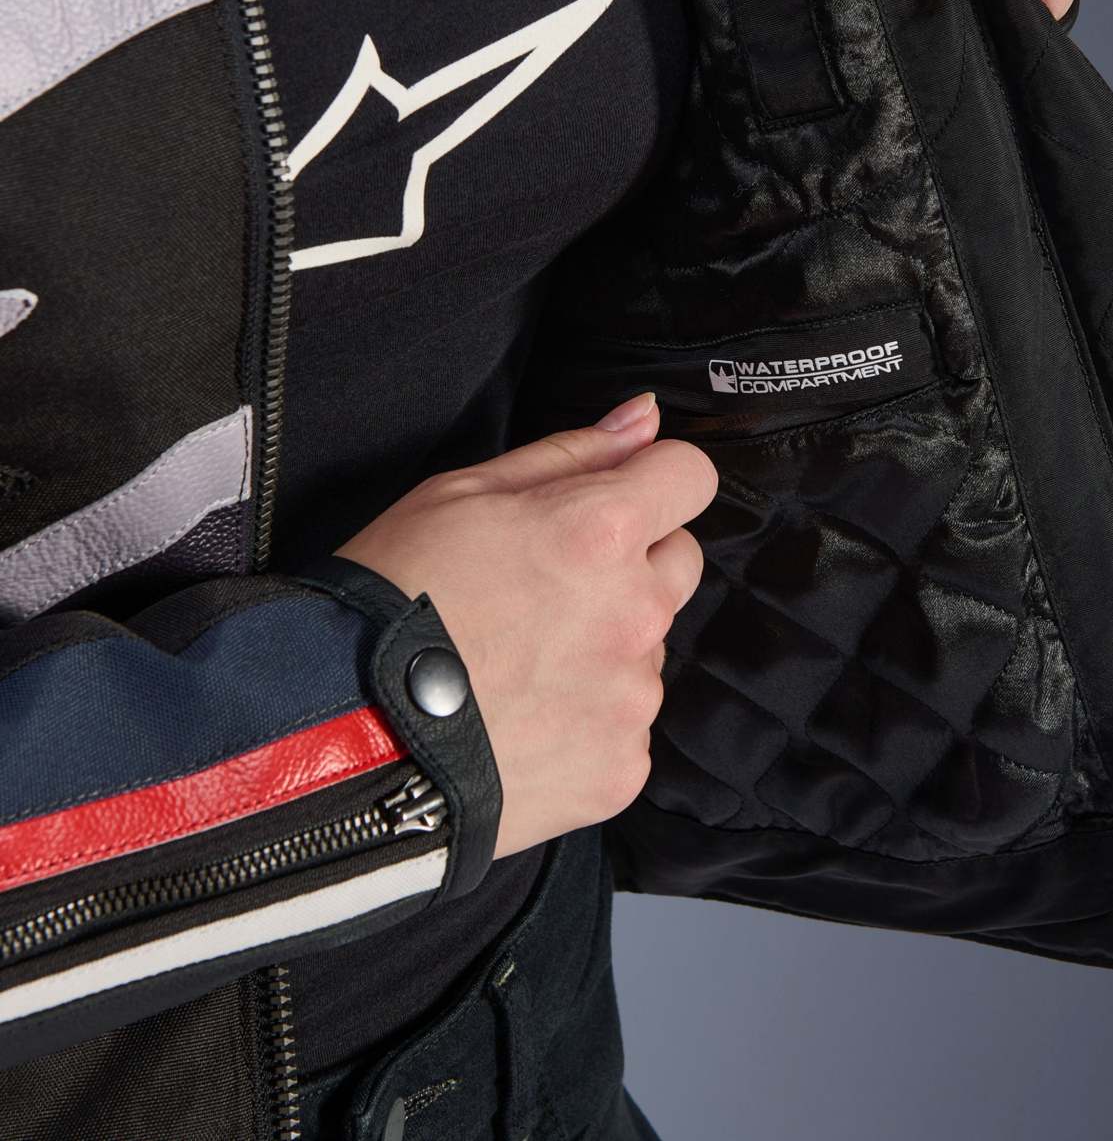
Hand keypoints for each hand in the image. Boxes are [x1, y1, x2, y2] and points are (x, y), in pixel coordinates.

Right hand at [336, 392, 712, 859]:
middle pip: (678, 564)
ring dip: (606, 647)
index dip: (654, 481)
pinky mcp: (622, 770)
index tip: (617, 498)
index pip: (690, 477)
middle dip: (631, 565)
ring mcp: (632, 699)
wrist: (345, 740)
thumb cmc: (393, 602)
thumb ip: (572, 452)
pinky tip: (522, 720)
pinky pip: (625, 726)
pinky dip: (586, 721)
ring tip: (518, 665)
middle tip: (546, 590)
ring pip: (648, 649)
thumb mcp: (461, 494)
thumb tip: (645, 418)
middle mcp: (635, 613)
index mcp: (602, 531)